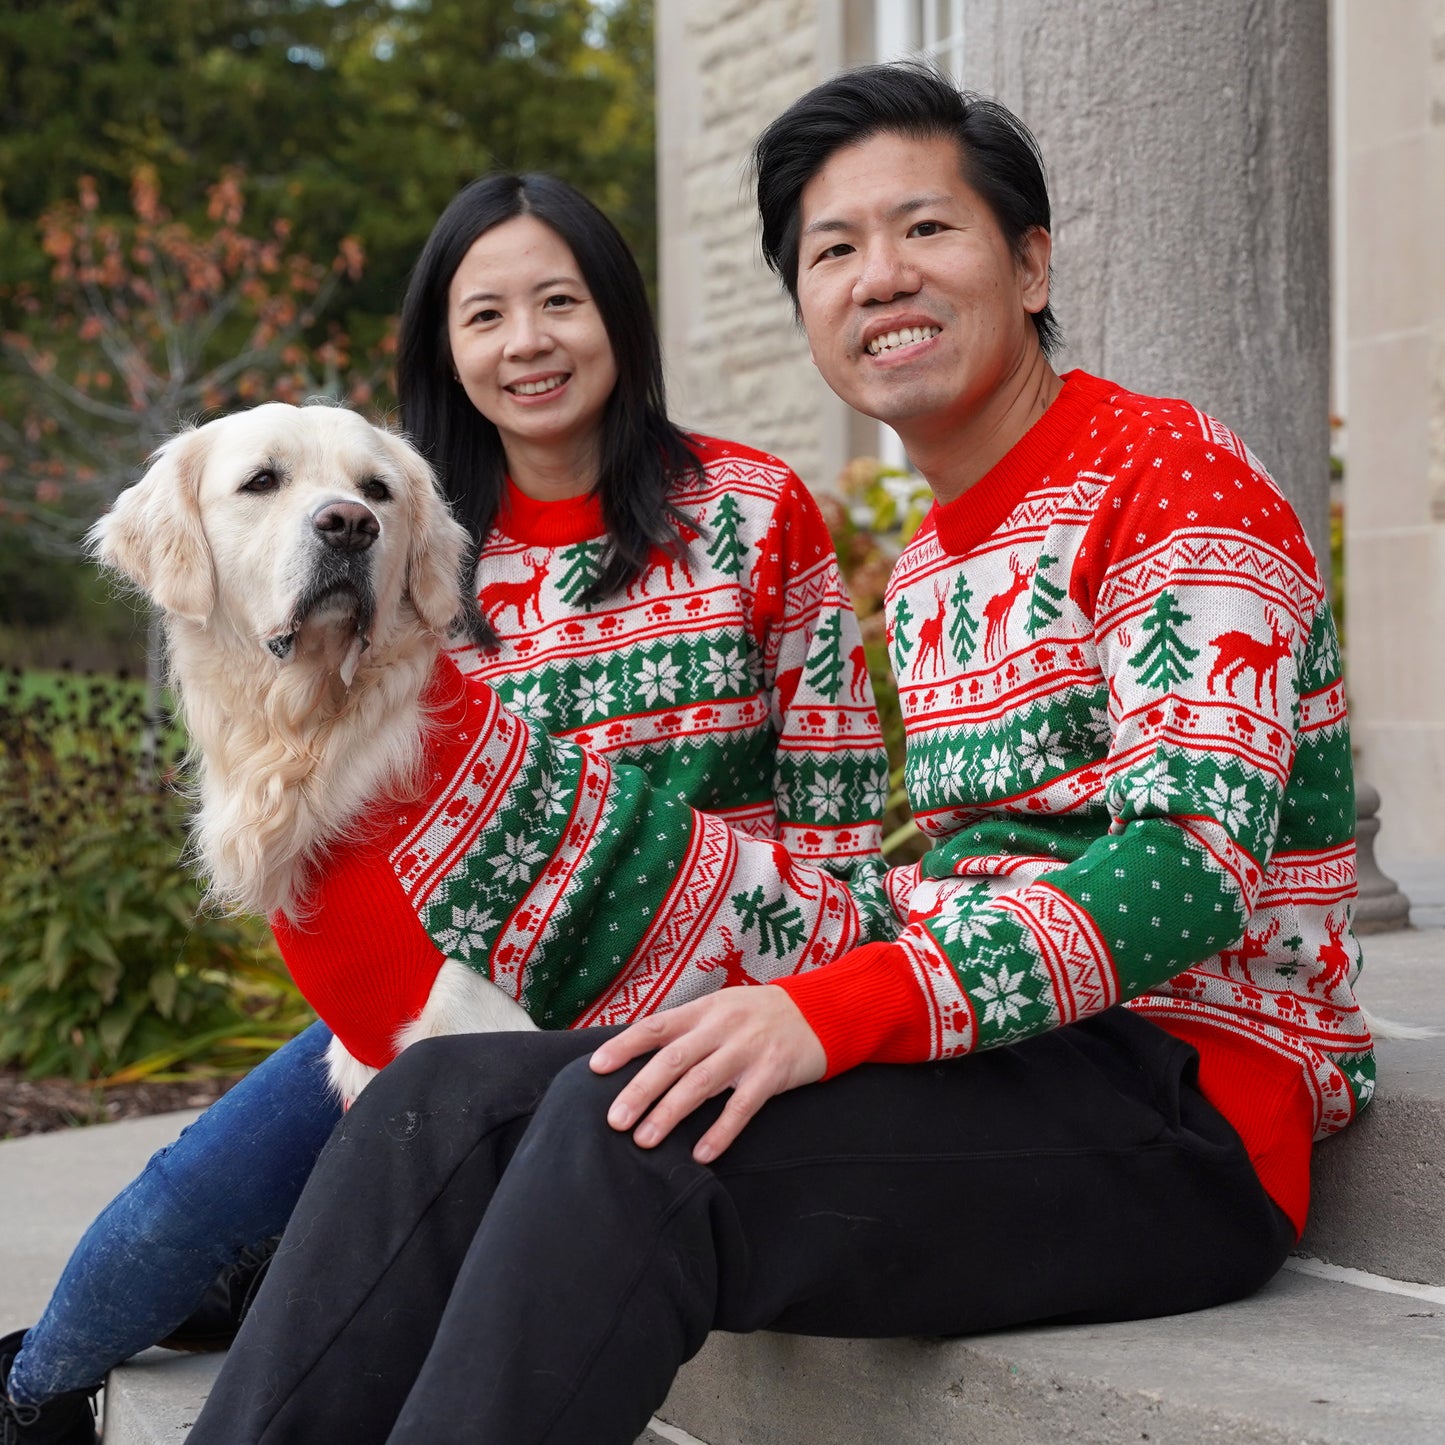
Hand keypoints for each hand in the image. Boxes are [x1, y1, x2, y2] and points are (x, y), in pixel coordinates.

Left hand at [590, 986, 826, 1162]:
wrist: (820, 1011)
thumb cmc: (759, 1015)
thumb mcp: (721, 1009)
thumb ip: (686, 1030)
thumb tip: (637, 1055)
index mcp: (704, 1011)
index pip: (656, 1026)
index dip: (624, 1046)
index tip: (596, 1069)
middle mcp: (722, 1028)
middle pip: (673, 1059)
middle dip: (640, 1090)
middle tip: (614, 1121)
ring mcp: (747, 1050)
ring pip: (701, 1083)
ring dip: (670, 1113)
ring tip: (644, 1140)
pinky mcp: (773, 1074)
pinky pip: (742, 1107)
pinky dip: (721, 1131)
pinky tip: (701, 1154)